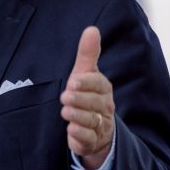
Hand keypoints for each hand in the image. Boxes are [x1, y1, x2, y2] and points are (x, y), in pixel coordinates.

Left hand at [59, 26, 114, 169]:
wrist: (95, 129)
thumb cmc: (87, 95)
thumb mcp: (85, 74)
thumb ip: (88, 54)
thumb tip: (91, 29)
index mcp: (103, 89)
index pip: (99, 85)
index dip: (87, 83)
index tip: (73, 80)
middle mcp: (104, 107)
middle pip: (95, 103)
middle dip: (80, 99)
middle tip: (65, 96)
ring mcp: (99, 125)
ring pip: (92, 121)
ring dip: (78, 116)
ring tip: (65, 111)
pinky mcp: (91, 141)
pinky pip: (88, 139)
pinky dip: (80, 135)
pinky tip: (71, 130)